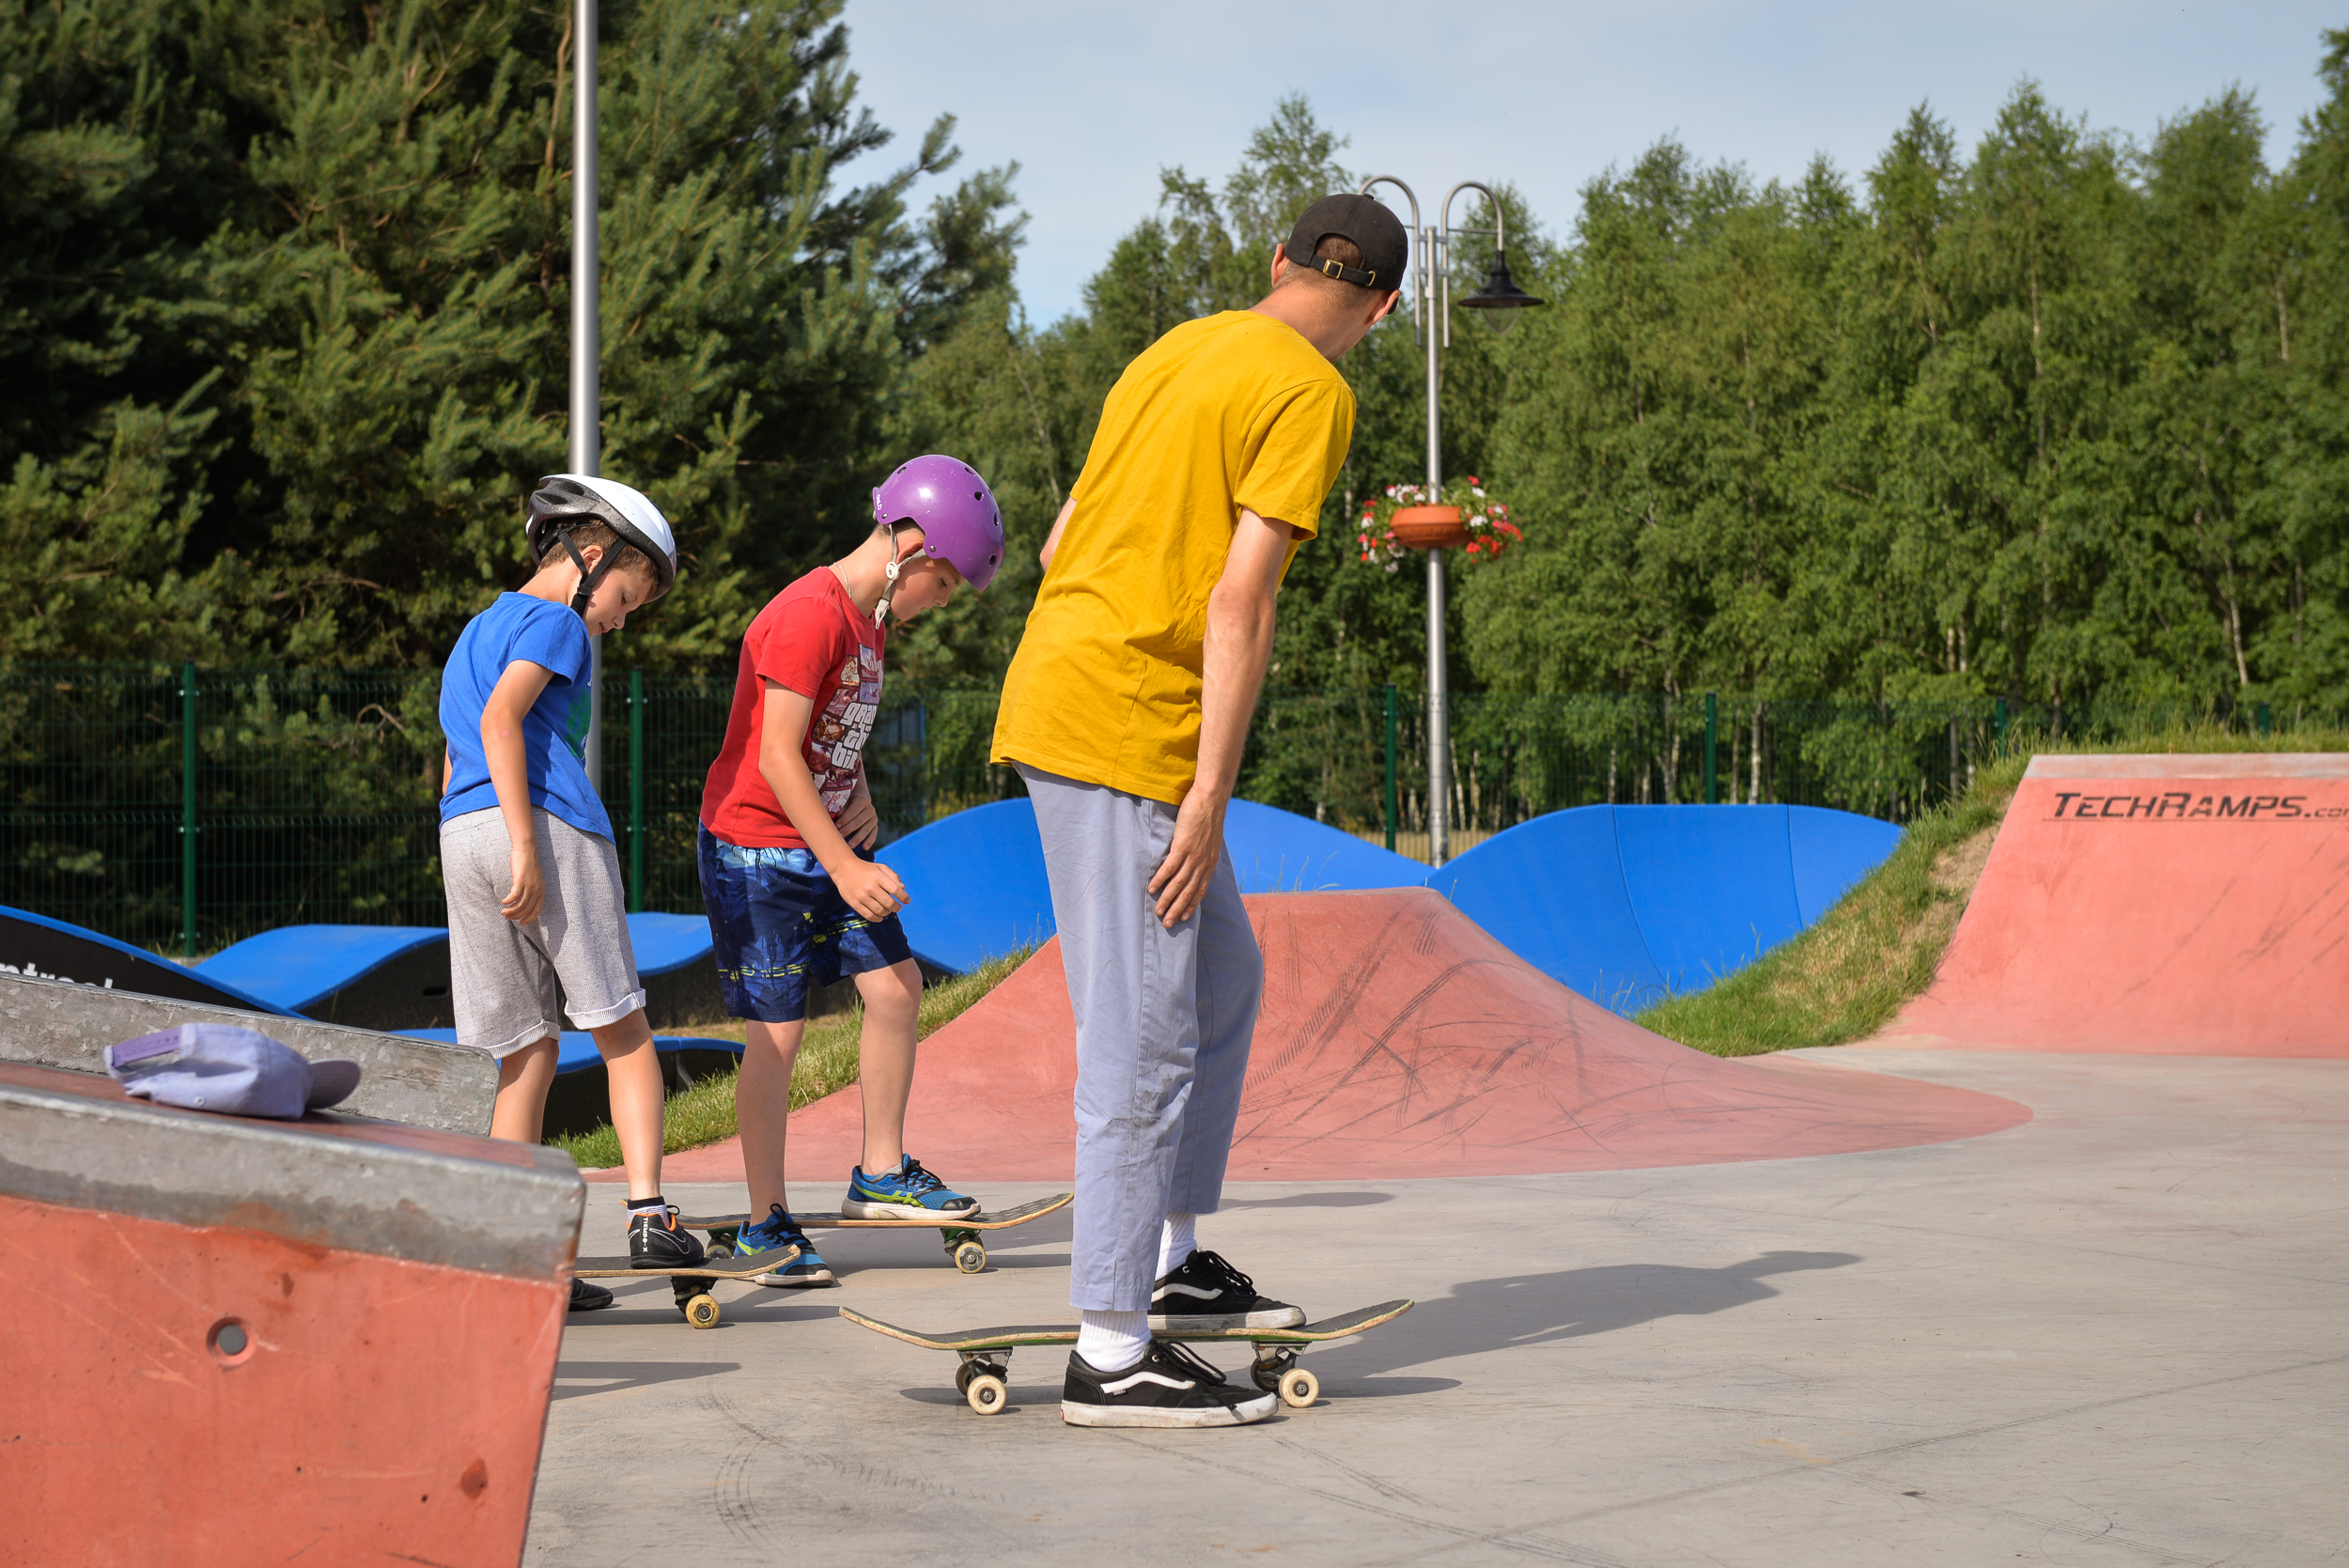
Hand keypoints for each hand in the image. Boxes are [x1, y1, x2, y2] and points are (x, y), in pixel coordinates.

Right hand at [501, 845, 544, 923]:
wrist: (527, 850)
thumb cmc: (528, 865)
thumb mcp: (533, 880)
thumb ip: (530, 890)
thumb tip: (522, 902)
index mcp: (541, 891)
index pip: (537, 910)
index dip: (529, 918)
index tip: (522, 923)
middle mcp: (537, 890)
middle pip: (527, 909)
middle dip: (516, 916)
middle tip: (507, 917)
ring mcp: (530, 885)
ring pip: (520, 904)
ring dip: (511, 910)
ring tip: (503, 912)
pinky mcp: (521, 880)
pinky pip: (514, 896)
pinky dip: (508, 901)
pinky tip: (503, 902)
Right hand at [834, 857, 909, 922]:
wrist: (843, 868)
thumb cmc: (866, 868)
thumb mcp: (881, 867)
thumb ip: (893, 876)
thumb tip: (903, 888)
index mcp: (879, 877)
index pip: (896, 890)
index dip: (904, 897)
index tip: (907, 901)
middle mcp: (871, 887)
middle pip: (889, 903)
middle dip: (897, 907)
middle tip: (898, 907)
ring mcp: (862, 896)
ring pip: (880, 911)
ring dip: (887, 913)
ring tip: (888, 910)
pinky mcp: (854, 903)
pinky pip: (868, 915)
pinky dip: (877, 919)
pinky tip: (880, 917)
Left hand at [837, 787, 879, 849]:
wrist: (860, 800)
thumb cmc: (848, 802)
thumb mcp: (845, 800)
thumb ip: (842, 807)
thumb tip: (838, 815)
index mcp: (862, 801)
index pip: (853, 811)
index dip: (845, 818)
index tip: (837, 825)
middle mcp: (870, 809)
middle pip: (859, 821)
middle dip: (848, 829)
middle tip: (840, 836)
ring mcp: (874, 819)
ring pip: (866, 829)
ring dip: (857, 838)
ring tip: (849, 846)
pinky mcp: (875, 826)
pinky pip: (873, 834)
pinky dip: (869, 841)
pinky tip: (865, 848)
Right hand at [1148, 789, 1225, 928]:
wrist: (1211, 798)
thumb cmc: (1209, 814)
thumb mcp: (1211, 838)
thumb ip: (1204, 850)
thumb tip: (1195, 857)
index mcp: (1210, 862)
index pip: (1201, 889)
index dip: (1192, 905)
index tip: (1185, 917)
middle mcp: (1203, 863)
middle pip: (1189, 892)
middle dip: (1179, 910)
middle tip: (1169, 924)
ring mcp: (1193, 855)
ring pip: (1179, 884)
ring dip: (1168, 900)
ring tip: (1159, 912)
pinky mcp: (1183, 846)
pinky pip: (1169, 868)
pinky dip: (1160, 880)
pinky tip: (1152, 889)